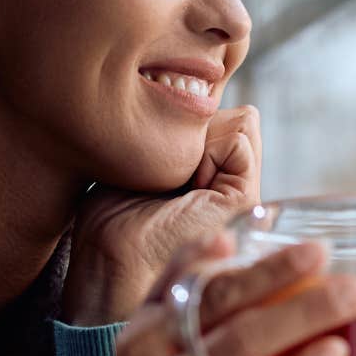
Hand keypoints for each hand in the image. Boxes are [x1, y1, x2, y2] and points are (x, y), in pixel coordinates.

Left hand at [61, 106, 261, 326]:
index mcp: (218, 183)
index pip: (226, 116)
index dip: (187, 124)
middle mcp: (238, 190)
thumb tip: (196, 91)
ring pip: (243, 120)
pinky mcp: (247, 201)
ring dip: (197, 140)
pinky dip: (204, 148)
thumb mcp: (145, 162)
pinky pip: (239, 135)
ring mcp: (247, 197)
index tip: (156, 164)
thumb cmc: (113, 218)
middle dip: (194, 130)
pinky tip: (184, 186)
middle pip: (236, 116)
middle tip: (166, 174)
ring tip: (174, 182)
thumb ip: (176, 136)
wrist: (108, 264)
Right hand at [115, 232, 355, 355]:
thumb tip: (228, 238)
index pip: (208, 300)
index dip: (265, 274)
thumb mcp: (158, 316)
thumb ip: (188, 274)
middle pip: (232, 349)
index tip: (319, 251)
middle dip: (298, 316)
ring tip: (340, 350)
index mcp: (145, 342)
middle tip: (355, 292)